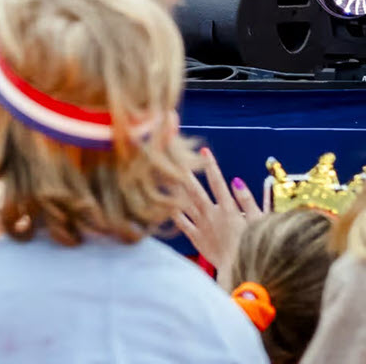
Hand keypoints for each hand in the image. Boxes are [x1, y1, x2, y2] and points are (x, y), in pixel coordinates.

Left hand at [172, 146, 261, 276]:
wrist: (245, 272)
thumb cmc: (257, 246)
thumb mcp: (260, 222)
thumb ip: (249, 200)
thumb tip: (236, 180)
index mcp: (229, 210)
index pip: (218, 183)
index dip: (211, 166)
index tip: (204, 151)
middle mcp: (213, 216)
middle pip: (195, 190)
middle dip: (185, 173)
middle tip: (174, 157)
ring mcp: (203, 227)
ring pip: (185, 203)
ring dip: (175, 189)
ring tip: (163, 173)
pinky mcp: (197, 239)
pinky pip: (182, 223)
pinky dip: (172, 211)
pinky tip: (162, 200)